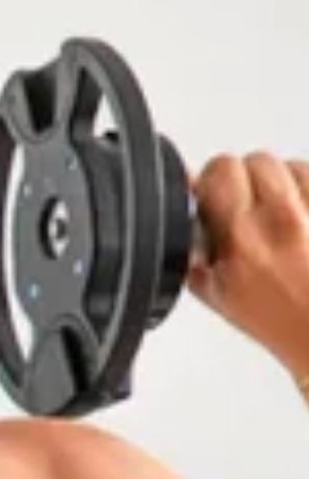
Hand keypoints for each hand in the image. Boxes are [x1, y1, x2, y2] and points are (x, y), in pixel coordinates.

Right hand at [188, 153, 308, 380]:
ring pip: (292, 165)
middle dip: (248, 178)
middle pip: (257, 160)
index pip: (221, 170)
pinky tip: (303, 216)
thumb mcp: (216, 292)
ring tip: (282, 215)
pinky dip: (307, 190)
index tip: (213, 196)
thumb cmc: (278, 318)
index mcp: (241, 239)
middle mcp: (281, 220)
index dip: (214, 181)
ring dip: (283, 183)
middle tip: (248, 205)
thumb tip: (183, 206)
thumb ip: (192, 245)